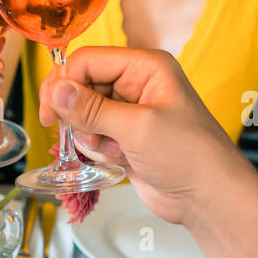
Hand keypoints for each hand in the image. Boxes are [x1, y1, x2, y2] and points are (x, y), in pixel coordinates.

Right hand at [39, 47, 249, 225]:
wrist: (206, 197)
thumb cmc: (189, 156)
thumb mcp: (136, 128)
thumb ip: (92, 109)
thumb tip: (56, 90)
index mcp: (145, 67)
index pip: (88, 60)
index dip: (64, 83)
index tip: (50, 112)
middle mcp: (136, 84)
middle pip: (82, 86)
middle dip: (79, 114)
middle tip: (88, 136)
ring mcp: (129, 111)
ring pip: (83, 114)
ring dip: (90, 136)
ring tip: (116, 150)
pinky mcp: (124, 136)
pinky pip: (92, 135)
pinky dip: (97, 149)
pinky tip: (119, 159)